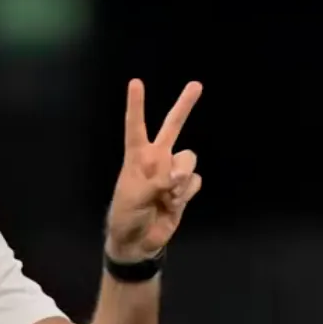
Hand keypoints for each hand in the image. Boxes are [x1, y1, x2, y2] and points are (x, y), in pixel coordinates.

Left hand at [105, 79, 202, 262]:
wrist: (138, 241)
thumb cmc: (126, 215)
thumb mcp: (133, 196)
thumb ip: (156, 182)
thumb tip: (177, 177)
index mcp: (137, 157)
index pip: (135, 126)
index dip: (136, 105)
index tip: (135, 82)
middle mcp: (156, 159)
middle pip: (173, 127)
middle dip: (184, 106)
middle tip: (196, 84)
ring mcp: (172, 173)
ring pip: (189, 159)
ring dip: (181, 178)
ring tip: (166, 196)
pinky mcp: (184, 189)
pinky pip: (195, 181)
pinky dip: (186, 193)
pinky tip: (174, 204)